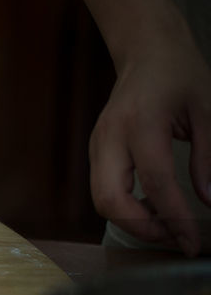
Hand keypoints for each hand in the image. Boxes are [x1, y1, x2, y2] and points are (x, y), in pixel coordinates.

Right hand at [90, 30, 210, 255]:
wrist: (146, 52)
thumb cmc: (180, 75)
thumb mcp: (208, 111)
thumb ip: (209, 157)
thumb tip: (210, 200)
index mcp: (141, 124)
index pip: (155, 183)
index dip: (175, 219)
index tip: (191, 243)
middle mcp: (109, 138)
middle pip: (110, 201)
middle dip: (142, 228)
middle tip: (175, 237)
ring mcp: (96, 145)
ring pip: (101, 200)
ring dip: (131, 221)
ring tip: (167, 223)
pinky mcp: (94, 152)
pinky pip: (102, 191)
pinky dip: (124, 208)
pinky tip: (151, 206)